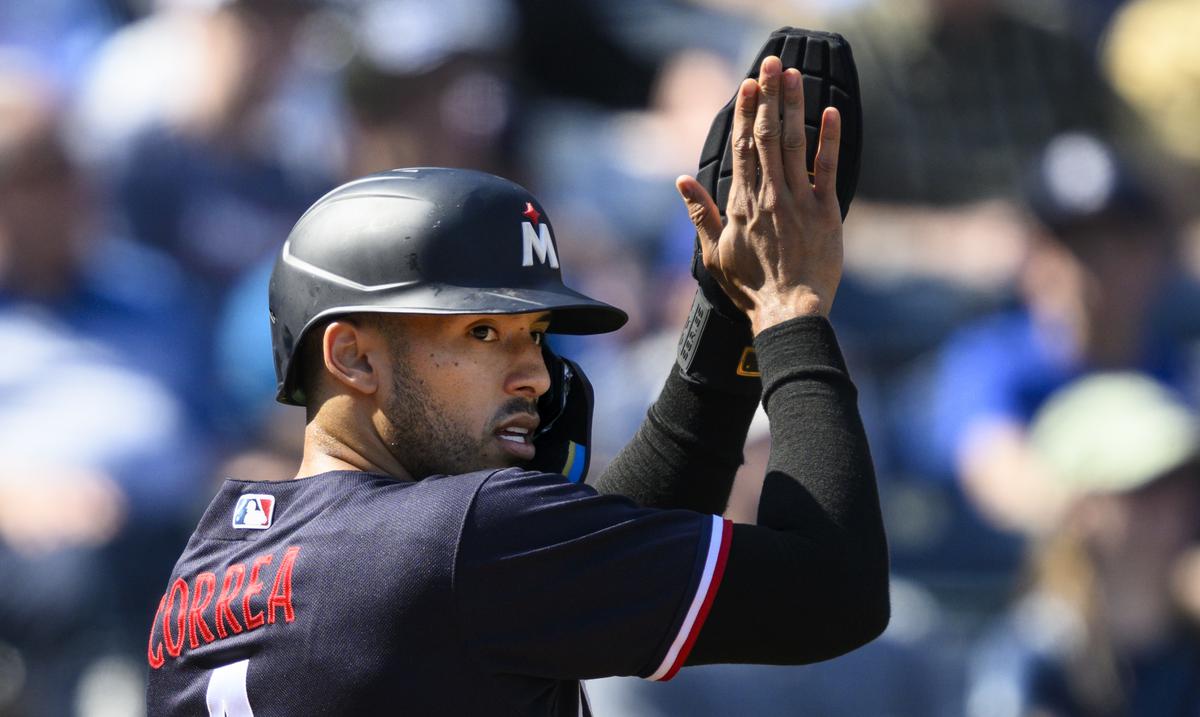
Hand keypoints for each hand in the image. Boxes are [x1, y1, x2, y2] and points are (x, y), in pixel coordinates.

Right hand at [676, 55, 843, 334]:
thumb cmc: (750, 288)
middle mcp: (769, 196)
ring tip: (794, 75)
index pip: (743, 147)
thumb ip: (700, 212)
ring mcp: (799, 202)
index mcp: (742, 204)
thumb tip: (682, 179)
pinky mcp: (826, 212)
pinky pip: (828, 168)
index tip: (748, 84)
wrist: (788, 312)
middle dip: (770, 96)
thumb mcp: (713, 253)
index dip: (747, 112)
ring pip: (795, 144)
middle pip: (768, 136)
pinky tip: (830, 112)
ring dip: (794, 106)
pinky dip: (829, 139)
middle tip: (772, 63)